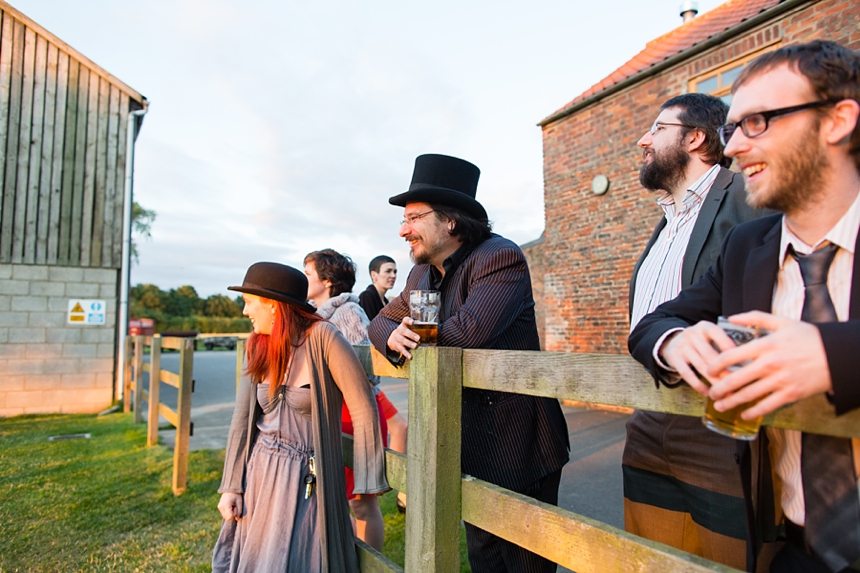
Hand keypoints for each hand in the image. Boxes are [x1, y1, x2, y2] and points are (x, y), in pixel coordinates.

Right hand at [218, 492, 242, 521]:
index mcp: (226, 505)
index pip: (229, 517)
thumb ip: (239, 511)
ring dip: (230, 514)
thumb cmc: (236, 494)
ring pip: (225, 516)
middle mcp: (221, 507)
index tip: (237, 509)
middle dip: (232, 515)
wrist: (230, 488)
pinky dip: (228, 512)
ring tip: (233, 506)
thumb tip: (237, 519)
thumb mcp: (239, 502)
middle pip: (227, 518)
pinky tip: (230, 507)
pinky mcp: (219, 507)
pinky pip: (224, 514)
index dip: (234, 516)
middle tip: (235, 507)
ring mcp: (219, 507)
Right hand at [386, 317, 420, 360]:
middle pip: (404, 331)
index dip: (408, 321)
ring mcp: (398, 338)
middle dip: (411, 335)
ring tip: (415, 346)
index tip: (412, 322)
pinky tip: (410, 357)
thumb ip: (417, 328)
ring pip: (403, 341)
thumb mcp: (408, 328)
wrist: (392, 339)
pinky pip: (402, 350)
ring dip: (410, 344)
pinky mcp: (397, 346)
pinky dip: (406, 354)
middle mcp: (400, 330)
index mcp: (404, 325)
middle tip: (418, 338)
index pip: (405, 320)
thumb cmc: (405, 333)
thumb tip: (431, 331)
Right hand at [659, 320, 736, 394]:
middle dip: (724, 371)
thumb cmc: (700, 342)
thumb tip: (745, 364)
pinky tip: (707, 392)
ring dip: (714, 381)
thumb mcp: (710, 336)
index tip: (743, 364)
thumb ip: (724, 345)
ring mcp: (681, 346)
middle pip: (710, 355)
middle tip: (737, 384)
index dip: (731, 350)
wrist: (672, 341)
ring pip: (701, 366)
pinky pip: (687, 374)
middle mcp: (692, 334)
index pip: (719, 336)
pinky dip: (698, 385)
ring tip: (725, 393)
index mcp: (705, 327)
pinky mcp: (673, 357)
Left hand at [705, 311, 831, 418]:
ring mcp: (780, 381)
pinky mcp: (790, 394)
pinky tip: (744, 413)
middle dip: (719, 388)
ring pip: (748, 395)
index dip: (715, 365)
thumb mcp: (783, 322)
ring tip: (719, 405)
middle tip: (711, 392)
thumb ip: (755, 318)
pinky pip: (766, 405)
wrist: (837, 355)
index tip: (709, 370)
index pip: (730, 356)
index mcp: (765, 345)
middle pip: (735, 379)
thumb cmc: (809, 337)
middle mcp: (769, 364)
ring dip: (730, 402)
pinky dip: (753, 411)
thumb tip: (732, 317)